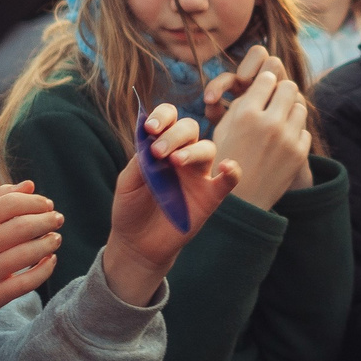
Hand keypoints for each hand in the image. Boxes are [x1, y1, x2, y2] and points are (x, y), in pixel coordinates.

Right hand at [0, 183, 63, 336]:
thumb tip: (29, 185)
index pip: (10, 204)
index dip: (35, 202)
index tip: (48, 205)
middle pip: (23, 227)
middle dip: (47, 220)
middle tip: (57, 219)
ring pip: (29, 254)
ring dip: (50, 243)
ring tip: (55, 238)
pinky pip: (29, 282)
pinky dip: (46, 268)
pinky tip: (51, 259)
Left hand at [103, 107, 243, 302]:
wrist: (137, 244)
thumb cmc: (130, 208)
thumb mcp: (127, 183)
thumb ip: (140, 161)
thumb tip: (151, 141)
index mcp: (161, 146)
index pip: (169, 118)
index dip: (162, 116)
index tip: (150, 128)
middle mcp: (182, 155)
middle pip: (189, 128)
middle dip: (174, 134)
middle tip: (158, 152)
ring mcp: (198, 175)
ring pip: (207, 148)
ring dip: (194, 150)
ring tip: (177, 161)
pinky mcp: (210, 196)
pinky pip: (228, 180)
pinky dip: (232, 171)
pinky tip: (227, 167)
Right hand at [204, 44, 312, 210]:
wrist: (239, 202)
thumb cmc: (224, 160)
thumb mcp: (222, 129)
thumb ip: (241, 104)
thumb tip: (262, 82)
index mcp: (246, 114)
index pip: (267, 78)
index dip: (264, 81)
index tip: (261, 89)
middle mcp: (269, 123)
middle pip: (289, 87)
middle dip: (281, 92)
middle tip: (273, 101)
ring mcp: (287, 139)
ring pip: (300, 107)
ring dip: (289, 111)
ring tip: (278, 122)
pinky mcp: (299, 153)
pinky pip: (304, 130)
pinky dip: (294, 134)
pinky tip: (281, 143)